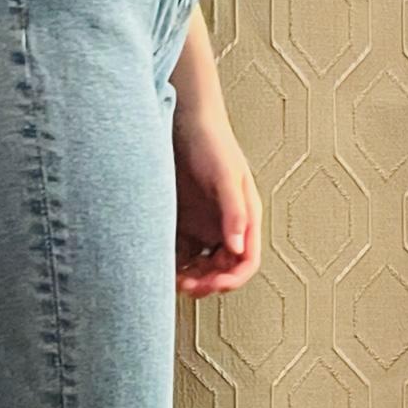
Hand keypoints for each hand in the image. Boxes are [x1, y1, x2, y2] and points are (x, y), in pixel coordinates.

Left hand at [173, 107, 261, 296]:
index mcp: (245, 217)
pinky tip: (161, 264)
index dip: (233, 278)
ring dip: (190, 277)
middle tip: (188, 286)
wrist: (182, 121)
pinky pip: (180, 253)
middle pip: (222, 269)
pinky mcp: (183, 222)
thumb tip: (238, 247)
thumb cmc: (211, 142)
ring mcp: (204, 225)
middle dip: (207, 282)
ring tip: (173, 279)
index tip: (214, 284)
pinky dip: (173, 264)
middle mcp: (226, 226)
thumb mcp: (226, 176)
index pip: (246, 260)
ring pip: (200, 266)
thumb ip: (234, 211)